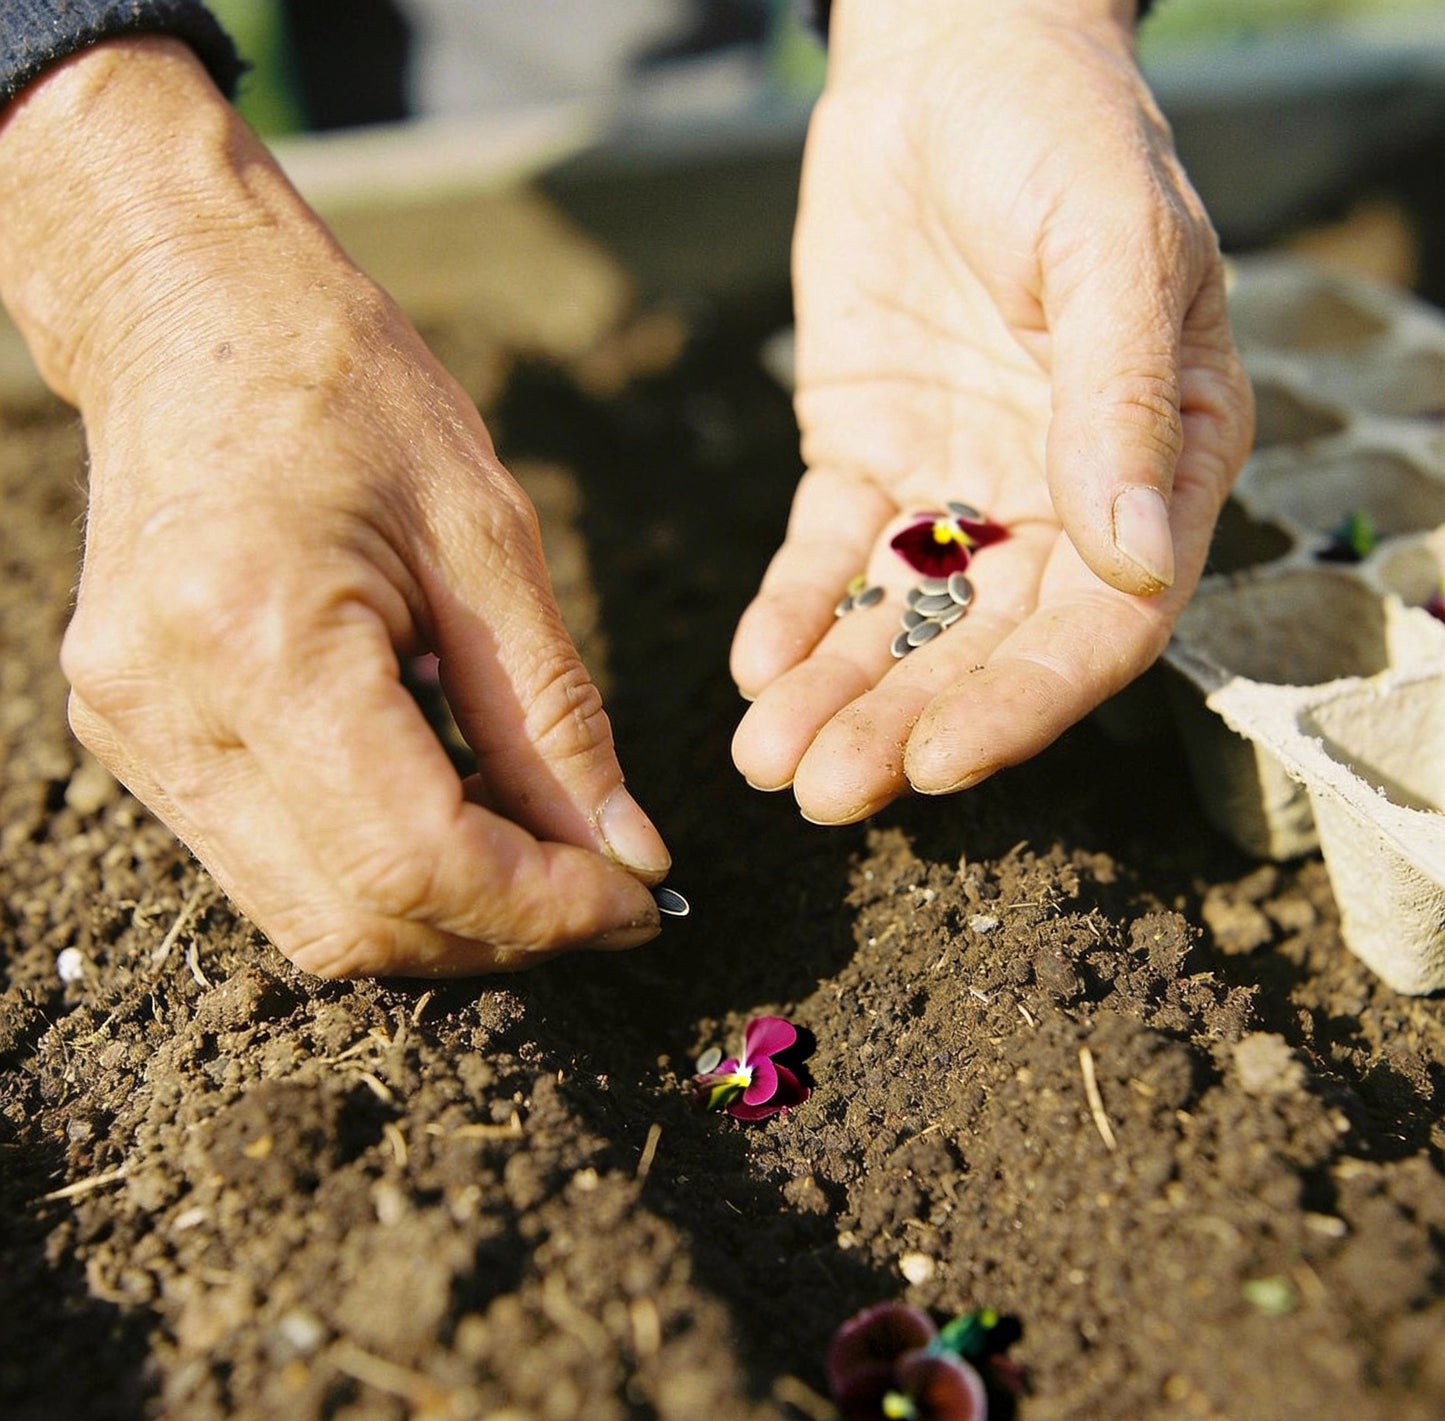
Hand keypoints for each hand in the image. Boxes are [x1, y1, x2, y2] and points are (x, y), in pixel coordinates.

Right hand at [0, 40, 669, 975]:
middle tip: (607, 897)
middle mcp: (170, 710)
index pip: (414, 859)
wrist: (190, 316)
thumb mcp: (490, 542)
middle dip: (501, 933)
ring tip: (545, 866)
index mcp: (261, 638)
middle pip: (356, 920)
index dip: (542, 908)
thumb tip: (626, 855)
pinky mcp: (134, 739)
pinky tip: (459, 824)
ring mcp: (134, 735)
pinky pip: (273, 865)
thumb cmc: (351, 393)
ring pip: (308, 918)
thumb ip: (555, 719)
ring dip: (443, 919)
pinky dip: (379, 874)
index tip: (637, 902)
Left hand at [731, 0, 1252, 820]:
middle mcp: (1056, 498)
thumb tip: (1135, 557)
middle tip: (822, 793)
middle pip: (981, 648)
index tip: (941, 764)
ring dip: (833, 692)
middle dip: (901, 724)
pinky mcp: (866, 457)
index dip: (1023, 705)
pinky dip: (790, 611)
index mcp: (1148, 466)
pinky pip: (825, 553)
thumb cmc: (1060, 133)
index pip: (1099, 626)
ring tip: (766, 757)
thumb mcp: (1113, 246)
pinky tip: (753, 665)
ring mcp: (957, 485)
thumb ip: (1122, 399)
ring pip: (896, 618)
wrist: (948, 62)